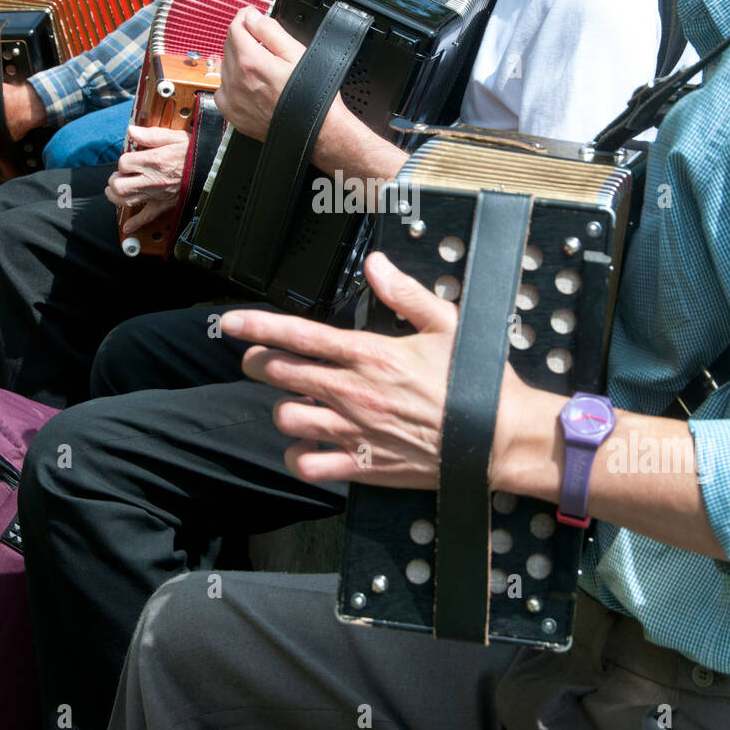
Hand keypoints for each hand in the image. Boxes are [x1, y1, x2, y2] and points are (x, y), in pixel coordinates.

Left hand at [104, 125, 188, 230]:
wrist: (214, 169)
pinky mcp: (164, 204)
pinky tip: (128, 226)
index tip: (130, 159)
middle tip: (118, 175)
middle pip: (119, 185)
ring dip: (116, 197)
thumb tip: (132, 131)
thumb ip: (151, 135)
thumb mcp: (175, 137)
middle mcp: (152, 179)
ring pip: (127, 201)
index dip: (123, 161)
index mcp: (154, 161)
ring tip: (116, 190)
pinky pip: (147, 217)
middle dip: (114, 180)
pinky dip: (135, 223)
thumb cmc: (196, 153)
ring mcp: (157, 194)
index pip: (124, 163)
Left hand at [214, 7, 303, 140]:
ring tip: (258, 64)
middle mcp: (236, 80)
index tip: (251, 15)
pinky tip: (246, 84)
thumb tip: (253, 17)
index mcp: (250, 61)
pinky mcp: (233, 115)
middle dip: (242, 37)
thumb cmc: (310, 94)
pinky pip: (221, 91)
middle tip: (259, 39)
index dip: (244, 17)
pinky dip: (230, 84)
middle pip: (229, 46)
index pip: (235, 28)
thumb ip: (270, 31)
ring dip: (236, 59)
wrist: (314, 130)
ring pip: (224, 67)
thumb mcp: (295, 53)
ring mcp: (233, 99)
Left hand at [219, 252, 461, 486]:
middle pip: (280, 373)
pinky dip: (299, 456)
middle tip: (258, 358)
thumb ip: (405, 293)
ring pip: (287, 418)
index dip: (258, 326)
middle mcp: (354, 392)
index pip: (299, 335)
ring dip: (284, 407)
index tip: (231, 322)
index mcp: (370, 354)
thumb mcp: (447, 323)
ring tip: (294, 400)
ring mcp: (354, 431)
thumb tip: (376, 264)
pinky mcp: (362, 465)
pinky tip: (306, 445)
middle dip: (259, 362)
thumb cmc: (475, 380)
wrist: (498, 437)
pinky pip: (308, 465)